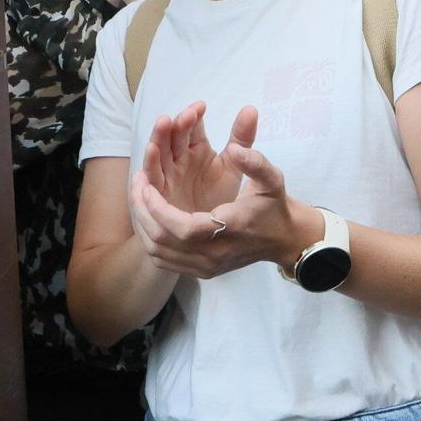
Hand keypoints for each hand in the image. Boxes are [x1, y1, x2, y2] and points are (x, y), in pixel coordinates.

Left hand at [126, 105, 314, 278]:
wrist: (283, 239)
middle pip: (163, 242)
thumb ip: (254, 161)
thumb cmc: (274, 206)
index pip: (183, 228)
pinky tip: (148, 217)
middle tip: (137, 184)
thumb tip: (234, 148)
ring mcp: (206, 267)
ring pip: (159, 253)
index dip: (160, 208)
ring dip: (143, 225)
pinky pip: (164, 261)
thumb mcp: (271, 178)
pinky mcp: (201, 272)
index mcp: (230, 231)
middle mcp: (214, 255)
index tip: (147, 185)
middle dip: (144, 212)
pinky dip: (150, 239)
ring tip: (139, 197)